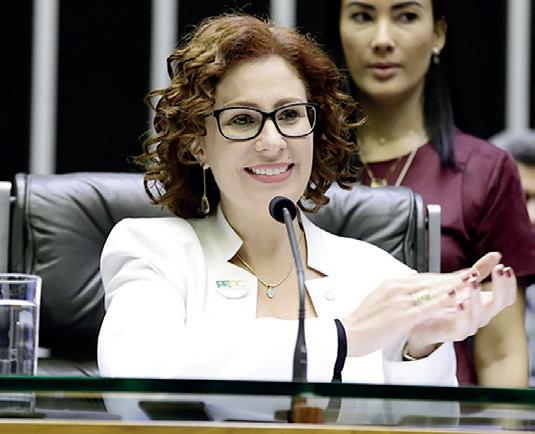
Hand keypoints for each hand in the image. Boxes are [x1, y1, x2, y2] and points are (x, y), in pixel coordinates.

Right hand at [341, 267, 476, 356]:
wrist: (344, 335)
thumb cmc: (361, 323)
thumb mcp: (379, 301)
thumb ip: (397, 292)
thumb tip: (412, 281)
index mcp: (391, 285)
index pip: (423, 278)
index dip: (444, 277)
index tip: (461, 275)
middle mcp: (396, 288)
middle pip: (431, 280)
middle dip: (454, 276)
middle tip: (475, 271)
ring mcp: (398, 301)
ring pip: (432, 290)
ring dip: (454, 284)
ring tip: (474, 279)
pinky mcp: (400, 316)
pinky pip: (427, 307)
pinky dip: (443, 301)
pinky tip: (458, 297)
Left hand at [407, 252, 516, 356]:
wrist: (420, 325)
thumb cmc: (443, 305)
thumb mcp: (460, 285)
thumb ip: (478, 272)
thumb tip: (496, 255)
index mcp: (484, 304)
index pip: (506, 296)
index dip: (508, 283)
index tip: (505, 268)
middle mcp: (480, 316)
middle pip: (497, 303)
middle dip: (499, 286)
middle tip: (498, 270)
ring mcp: (468, 326)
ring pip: (479, 314)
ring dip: (476, 297)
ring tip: (473, 281)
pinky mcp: (453, 333)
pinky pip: (461, 325)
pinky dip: (461, 314)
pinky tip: (459, 301)